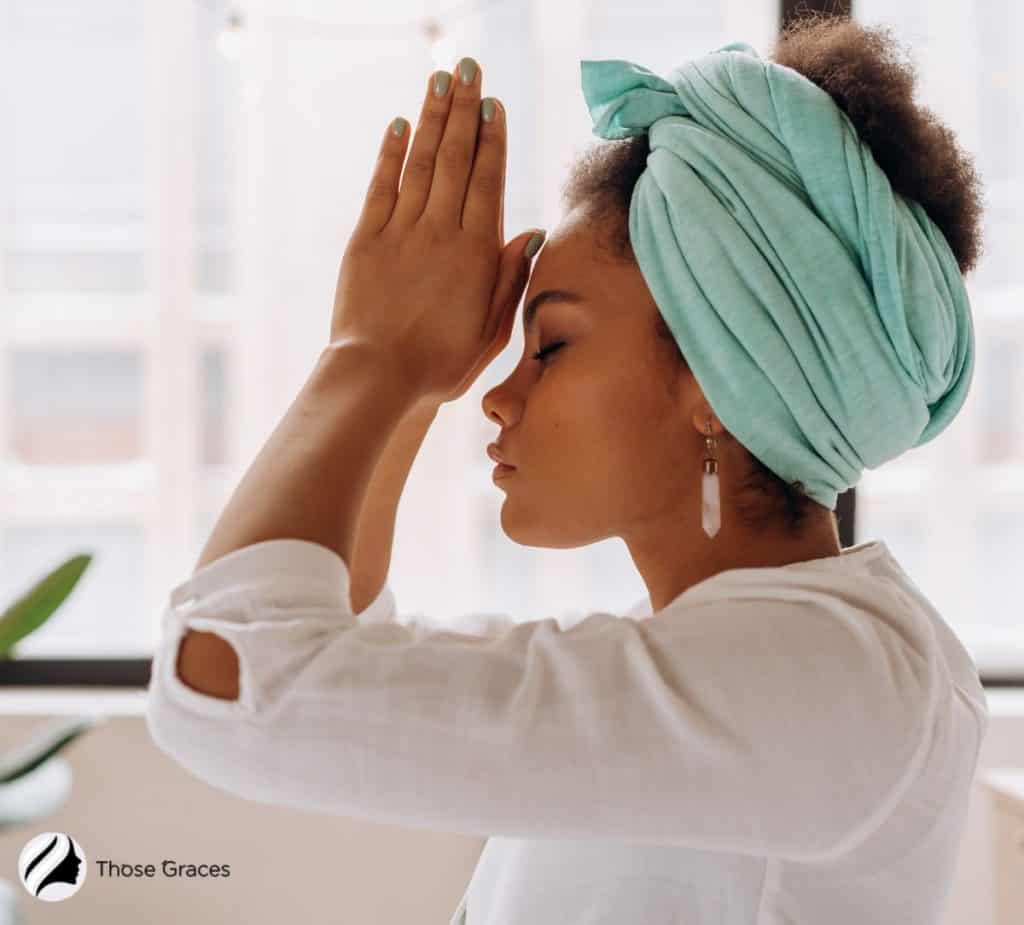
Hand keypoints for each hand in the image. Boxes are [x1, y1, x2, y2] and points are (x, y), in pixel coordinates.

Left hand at [330, 59, 544, 405]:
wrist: (379, 377)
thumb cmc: (441, 363)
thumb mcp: (491, 330)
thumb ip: (511, 278)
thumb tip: (532, 233)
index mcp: (476, 253)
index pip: (487, 180)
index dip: (491, 138)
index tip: (493, 103)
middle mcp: (440, 231)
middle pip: (456, 159)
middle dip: (463, 110)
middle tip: (467, 69)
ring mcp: (401, 232)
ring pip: (421, 163)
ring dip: (433, 118)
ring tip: (439, 80)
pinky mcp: (366, 240)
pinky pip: (381, 186)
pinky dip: (391, 153)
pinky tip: (400, 126)